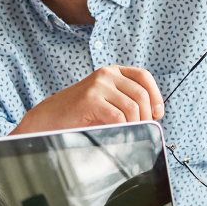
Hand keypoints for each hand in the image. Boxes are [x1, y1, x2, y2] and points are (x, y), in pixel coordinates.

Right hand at [13, 66, 163, 134]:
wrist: (48, 118)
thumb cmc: (78, 114)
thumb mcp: (106, 101)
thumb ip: (125, 101)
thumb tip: (154, 114)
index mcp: (112, 72)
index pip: (144, 77)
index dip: (155, 95)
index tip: (157, 113)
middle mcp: (106, 75)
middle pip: (141, 94)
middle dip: (147, 116)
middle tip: (144, 129)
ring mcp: (98, 86)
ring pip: (132, 107)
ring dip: (136, 124)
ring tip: (130, 133)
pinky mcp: (90, 100)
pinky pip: (118, 117)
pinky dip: (123, 128)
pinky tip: (117, 133)